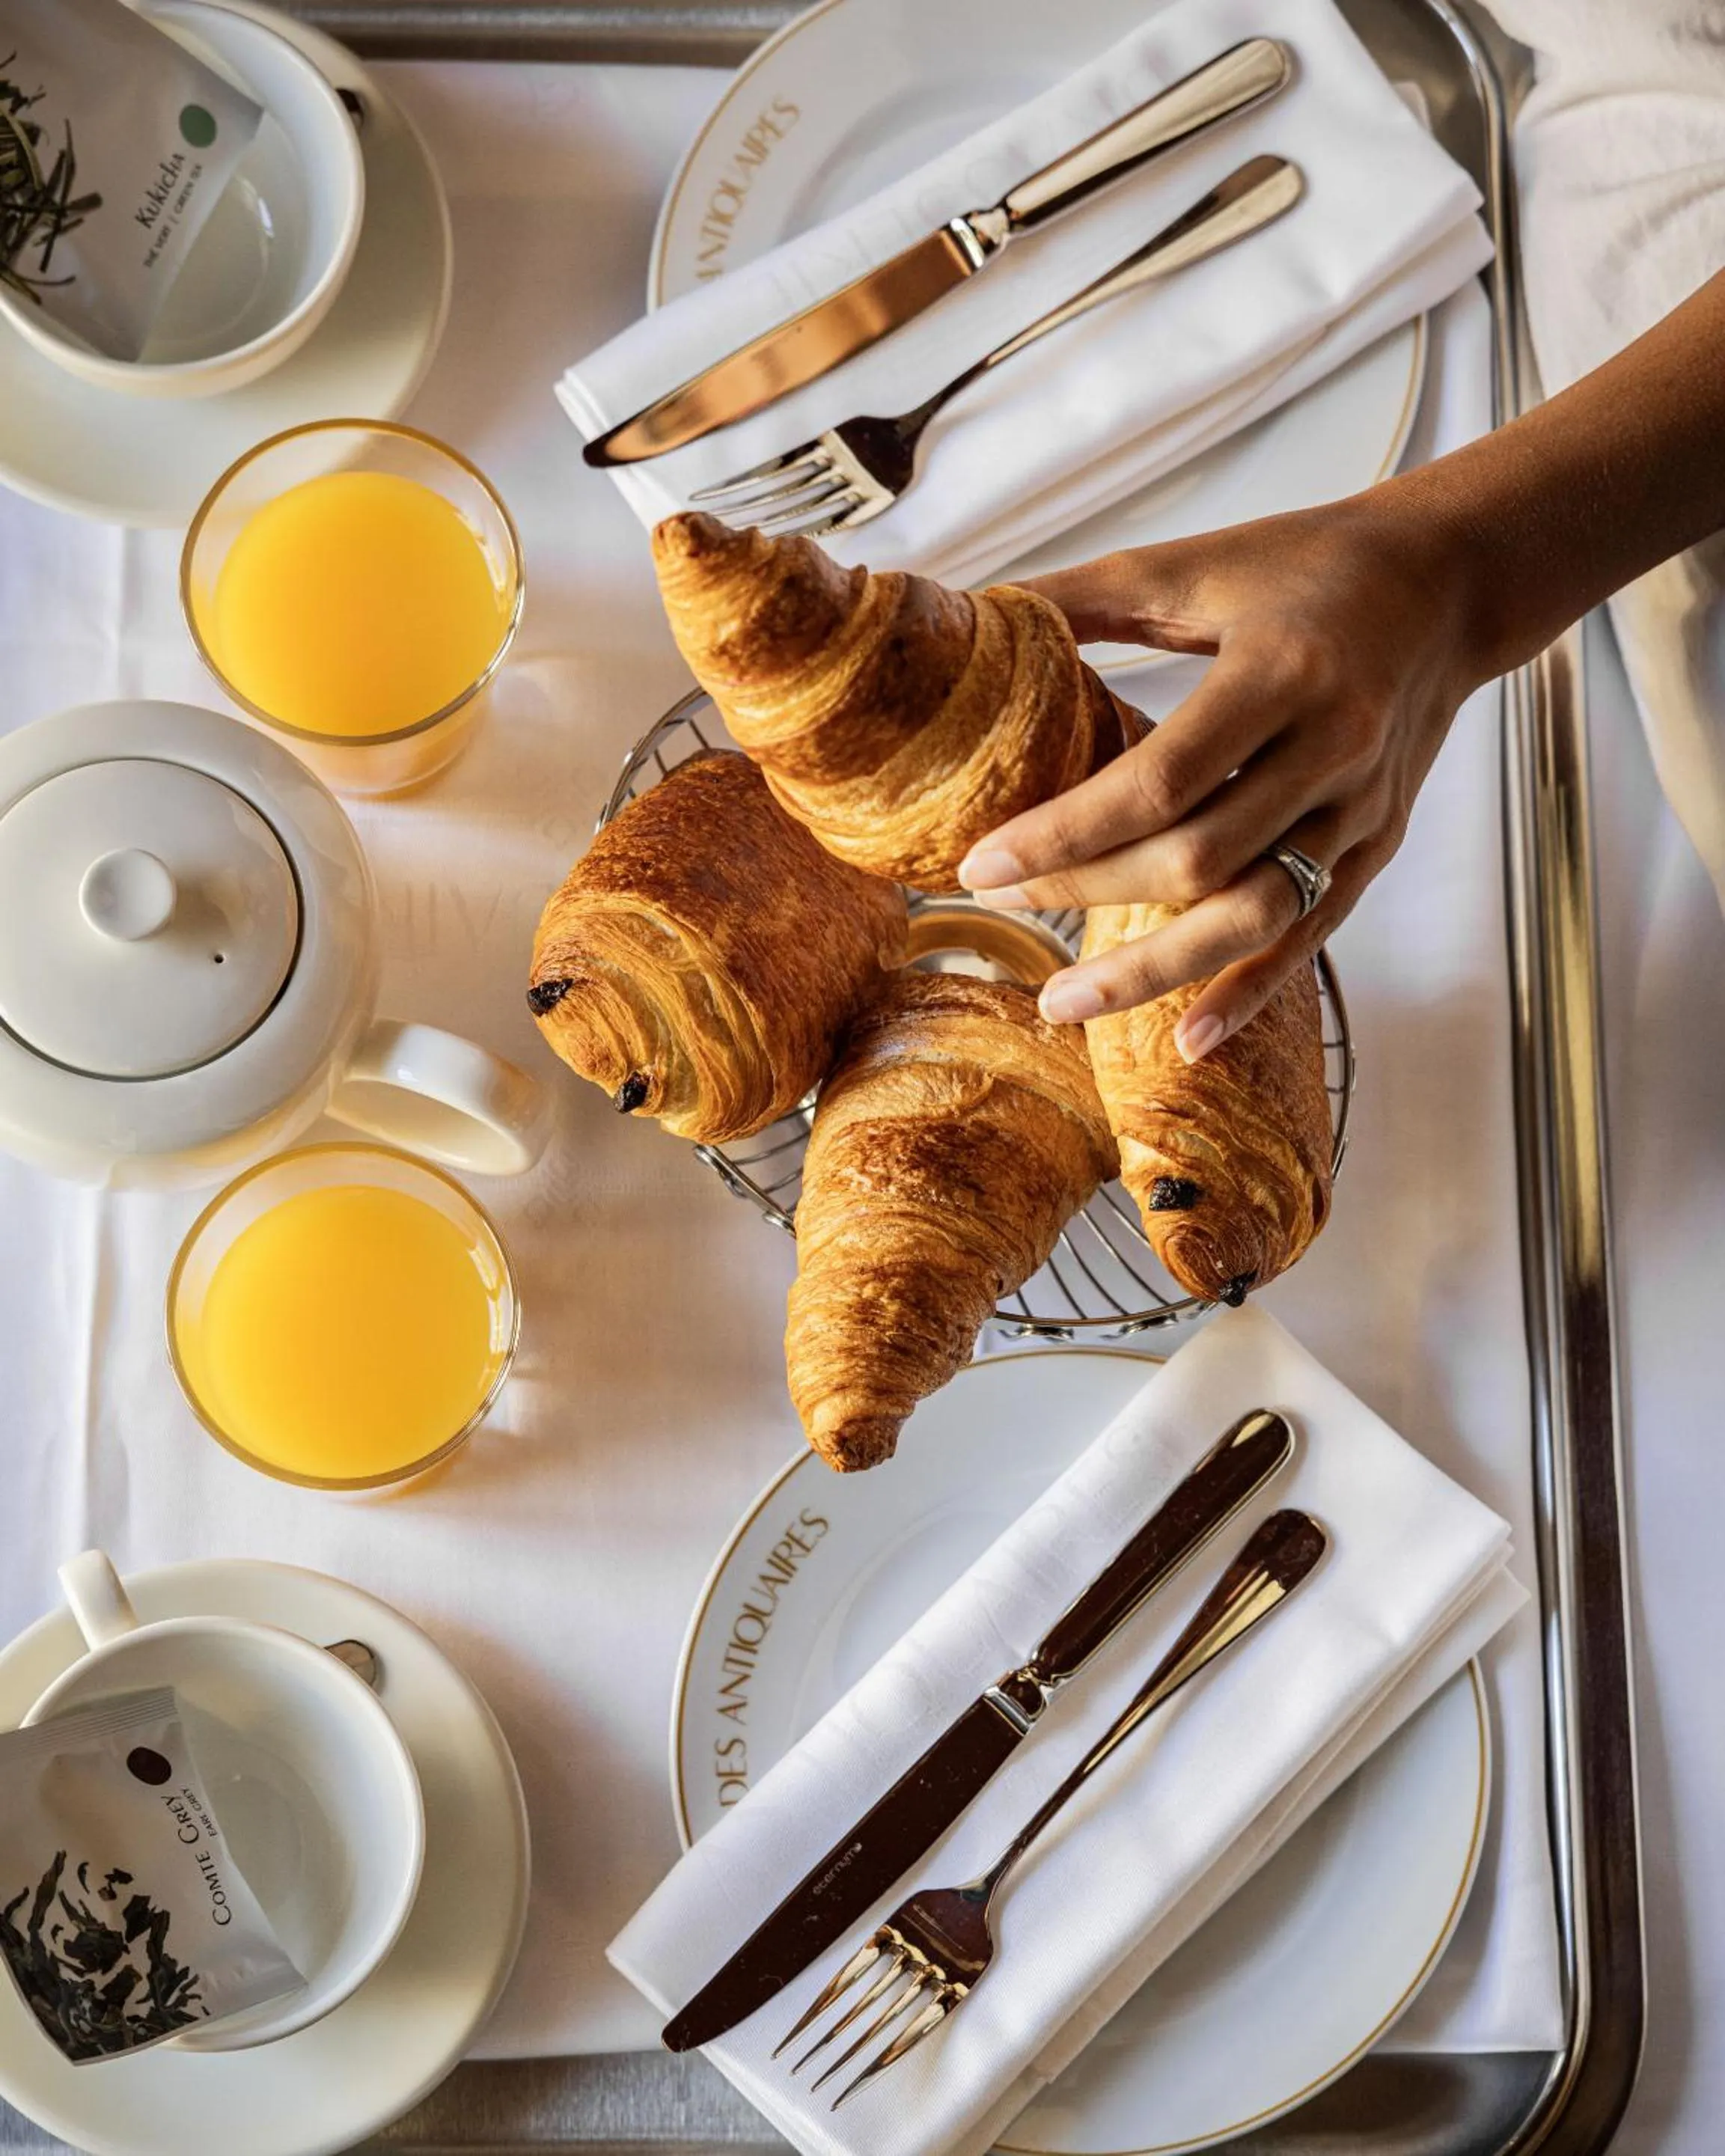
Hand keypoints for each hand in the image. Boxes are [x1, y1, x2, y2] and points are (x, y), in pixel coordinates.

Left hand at [956, 492, 1486, 1058]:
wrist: (1449, 584)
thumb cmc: (1312, 563)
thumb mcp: (1195, 562)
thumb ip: (1082, 595)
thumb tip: (977, 616)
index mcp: (1282, 671)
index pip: (1158, 780)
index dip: (1065, 834)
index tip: (982, 865)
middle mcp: (1332, 749)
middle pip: (1198, 858)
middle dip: (1088, 893)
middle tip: (1005, 907)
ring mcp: (1361, 809)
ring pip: (1253, 915)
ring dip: (1156, 972)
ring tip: (1066, 1002)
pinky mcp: (1377, 845)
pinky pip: (1311, 935)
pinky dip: (1250, 992)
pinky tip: (1191, 1040)